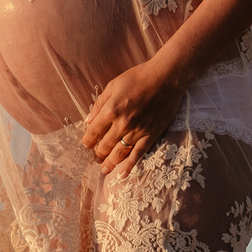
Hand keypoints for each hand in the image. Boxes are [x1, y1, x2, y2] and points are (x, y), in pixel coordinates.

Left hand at [82, 59, 186, 177]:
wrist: (165, 78)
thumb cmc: (138, 77)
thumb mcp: (113, 85)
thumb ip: (99, 104)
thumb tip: (88, 121)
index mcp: (111, 110)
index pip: (93, 132)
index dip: (87, 141)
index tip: (86, 144)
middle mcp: (123, 124)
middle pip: (105, 145)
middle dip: (97, 153)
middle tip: (95, 157)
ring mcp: (137, 131)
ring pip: (119, 154)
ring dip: (110, 163)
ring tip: (104, 168)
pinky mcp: (151, 135)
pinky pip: (138, 154)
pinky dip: (129, 166)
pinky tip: (122, 174)